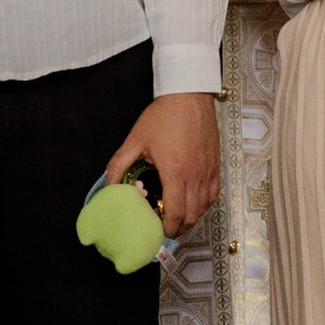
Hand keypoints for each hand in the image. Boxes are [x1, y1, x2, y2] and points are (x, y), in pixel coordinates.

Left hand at [109, 92, 220, 238]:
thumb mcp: (135, 140)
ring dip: (192, 217)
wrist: (188, 95)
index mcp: (175, 172)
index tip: (158, 230)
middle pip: (192, 216)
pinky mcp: (215, 164)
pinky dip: (204, 204)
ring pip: (204, 207)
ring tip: (178, 216)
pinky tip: (194, 201)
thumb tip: (109, 185)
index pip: (176, 213)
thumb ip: (119, 165)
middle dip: (179, 227)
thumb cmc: (163, 115)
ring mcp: (207, 171)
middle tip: (166, 227)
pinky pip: (214, 193)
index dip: (168, 227)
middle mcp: (194, 175)